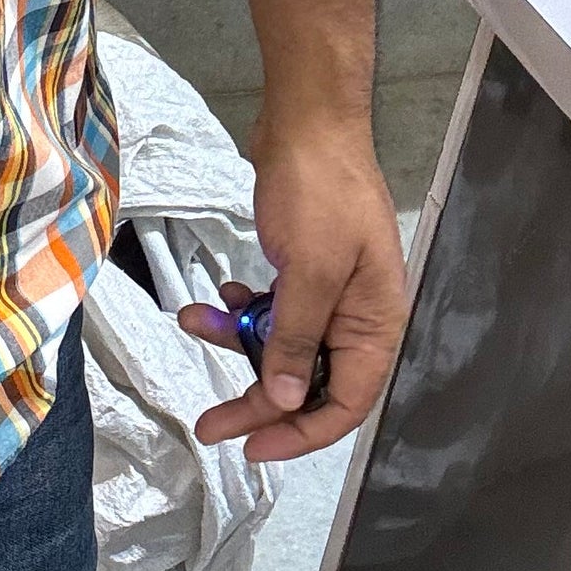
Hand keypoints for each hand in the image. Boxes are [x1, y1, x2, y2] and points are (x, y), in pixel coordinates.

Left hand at [179, 120, 406, 462]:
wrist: (307, 121)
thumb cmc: (321, 191)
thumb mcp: (310, 271)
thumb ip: (296, 340)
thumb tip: (285, 402)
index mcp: (375, 324)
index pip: (345, 404)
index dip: (300, 434)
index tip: (251, 449)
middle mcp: (357, 317)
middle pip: (306, 383)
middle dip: (256, 402)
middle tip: (208, 422)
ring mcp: (329, 292)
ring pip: (281, 345)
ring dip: (238, 343)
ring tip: (194, 324)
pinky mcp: (302, 270)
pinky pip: (272, 309)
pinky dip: (243, 309)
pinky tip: (220, 296)